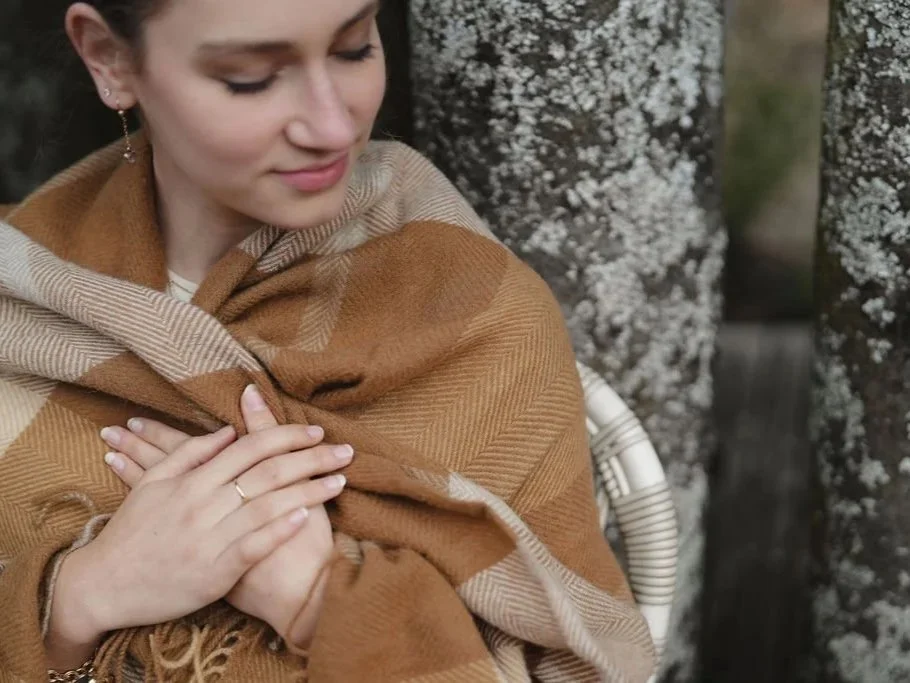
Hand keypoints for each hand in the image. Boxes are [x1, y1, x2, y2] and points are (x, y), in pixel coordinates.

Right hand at [100, 385, 347, 642]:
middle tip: (345, 449)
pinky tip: (308, 517)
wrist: (102, 585)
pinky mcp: (214, 572)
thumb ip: (190, 454)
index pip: (249, 447)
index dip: (285, 435)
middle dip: (310, 457)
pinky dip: (280, 530)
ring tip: (341, 480)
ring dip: (309, 490)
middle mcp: (202, 505)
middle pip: (266, 472)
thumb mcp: (152, 484)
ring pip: (267, 505)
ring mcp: (209, 538)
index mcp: (191, 480)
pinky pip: (253, 546)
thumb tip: (227, 430)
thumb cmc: (131, 532)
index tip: (316, 430)